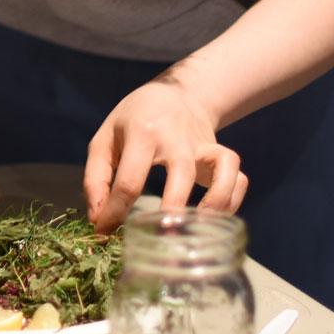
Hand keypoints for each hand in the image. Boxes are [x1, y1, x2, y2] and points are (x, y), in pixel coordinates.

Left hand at [82, 74, 246, 232]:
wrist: (177, 93)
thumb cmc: (134, 121)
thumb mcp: (105, 140)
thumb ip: (96, 179)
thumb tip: (98, 221)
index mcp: (142, 133)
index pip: (128, 181)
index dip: (115, 213)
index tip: (105, 236)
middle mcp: (177, 139)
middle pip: (180, 173)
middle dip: (171, 210)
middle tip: (159, 240)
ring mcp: (203, 146)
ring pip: (222, 170)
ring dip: (216, 202)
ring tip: (197, 231)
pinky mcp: (220, 154)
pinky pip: (238, 177)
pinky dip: (232, 200)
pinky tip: (214, 219)